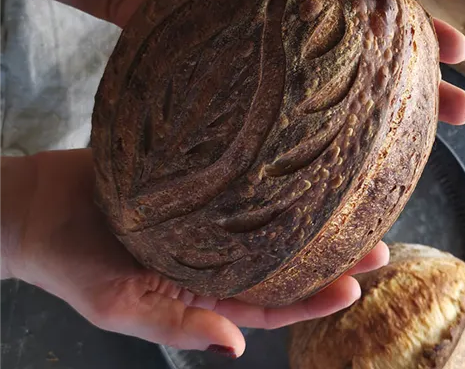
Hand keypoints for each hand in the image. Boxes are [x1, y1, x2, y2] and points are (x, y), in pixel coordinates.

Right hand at [5, 149, 389, 356]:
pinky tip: (307, 163)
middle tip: (378, 245)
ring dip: (317, 214)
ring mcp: (215, 212)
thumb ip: (178, 325)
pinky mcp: (205, 174)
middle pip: (287, 257)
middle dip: (333, 255)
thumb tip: (235, 347)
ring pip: (277, 217)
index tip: (355, 285)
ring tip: (360, 203)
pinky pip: (248, 176)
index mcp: (206, 289)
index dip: (314, 297)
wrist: (38, 205)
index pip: (273, 300)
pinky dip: (278, 174)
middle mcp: (220, 251)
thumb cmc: (73, 264)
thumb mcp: (120, 305)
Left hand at [94, 0, 464, 124]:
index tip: (459, 52)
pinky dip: (322, 147)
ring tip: (417, 152)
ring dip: (385, 126)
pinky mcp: (252, 99)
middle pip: (380, 67)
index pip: (388, 20)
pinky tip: (341, 171)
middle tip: (460, 112)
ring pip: (346, 102)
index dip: (426, 34)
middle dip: (424, 88)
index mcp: (325, 2)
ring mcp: (285, 74)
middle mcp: (313, 44)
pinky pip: (293, 125)